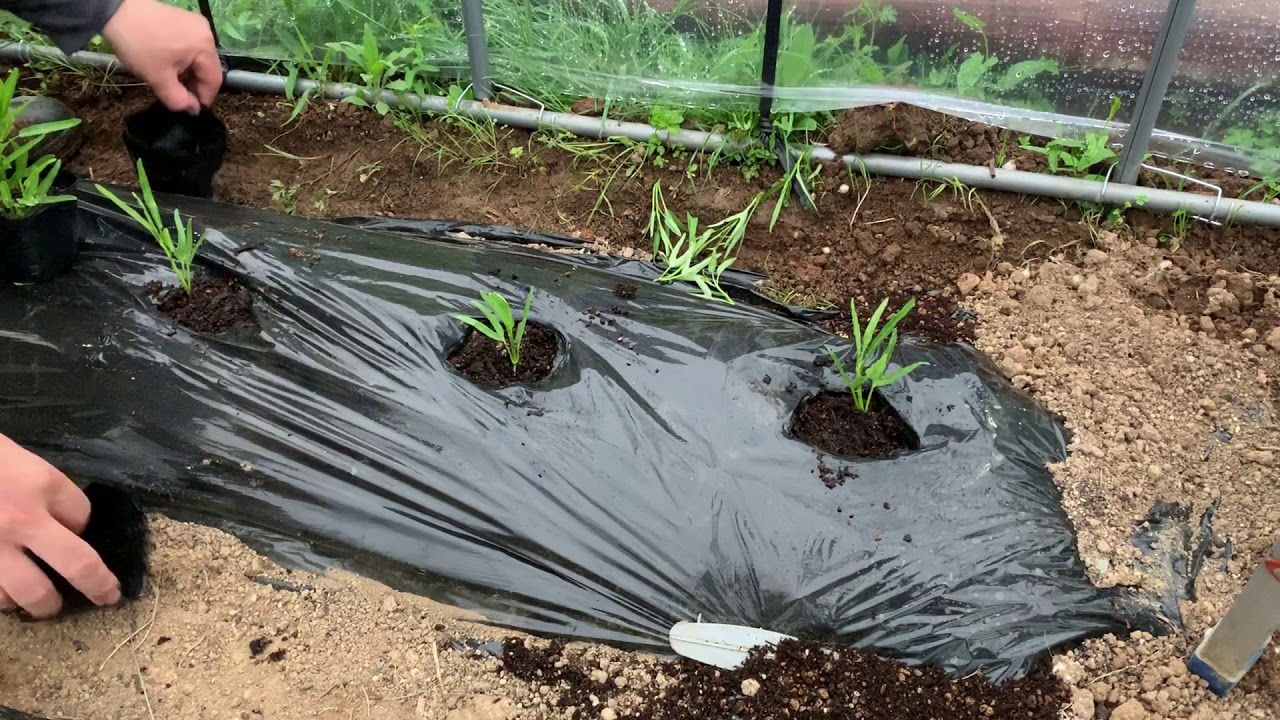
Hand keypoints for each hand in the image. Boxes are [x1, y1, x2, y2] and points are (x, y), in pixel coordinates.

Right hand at [0, 434, 120, 617]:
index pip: (83, 516)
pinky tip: (4, 594)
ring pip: (29, 593)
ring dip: (39, 601)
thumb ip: (42, 491)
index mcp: (38, 485)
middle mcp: (21, 521)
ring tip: (43, 603)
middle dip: (96, 585)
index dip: (85, 527)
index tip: (79, 531)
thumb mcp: (16, 459)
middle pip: (77, 564)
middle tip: (105, 597)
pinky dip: (1, 599)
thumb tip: (65, 522)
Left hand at [103, 0, 222, 114]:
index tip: (191, 109)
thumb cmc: (139, 45)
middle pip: (207, 67)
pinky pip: (191, 45)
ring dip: (188, 71)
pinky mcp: (184, 19)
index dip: (204, 98)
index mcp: (205, 47)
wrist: (114, 11)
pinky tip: (168, 63)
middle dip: (194, 84)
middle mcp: (206, 33)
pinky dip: (183, 58)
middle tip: (178, 96)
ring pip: (198, 56)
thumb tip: (192, 109)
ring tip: (170, 80)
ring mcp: (195, 24)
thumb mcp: (158, 78)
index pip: (214, 79)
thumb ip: (178, 99)